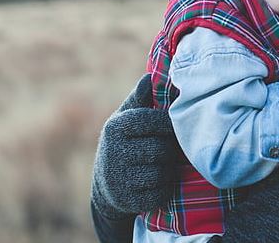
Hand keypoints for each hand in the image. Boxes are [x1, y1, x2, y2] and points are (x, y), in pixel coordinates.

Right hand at [91, 73, 183, 217]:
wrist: (107, 183)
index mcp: (116, 127)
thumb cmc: (126, 140)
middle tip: (169, 149)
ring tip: (163, 164)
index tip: (172, 128)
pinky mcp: (127, 201)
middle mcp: (114, 152)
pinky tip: (158, 181)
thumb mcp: (127, 117)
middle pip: (162, 149)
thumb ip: (141, 98)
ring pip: (163, 172)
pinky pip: (160, 193)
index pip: (155, 121)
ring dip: (169, 169)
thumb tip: (149, 77)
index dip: (169, 125)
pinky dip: (164, 188)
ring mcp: (118, 179)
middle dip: (170, 150)